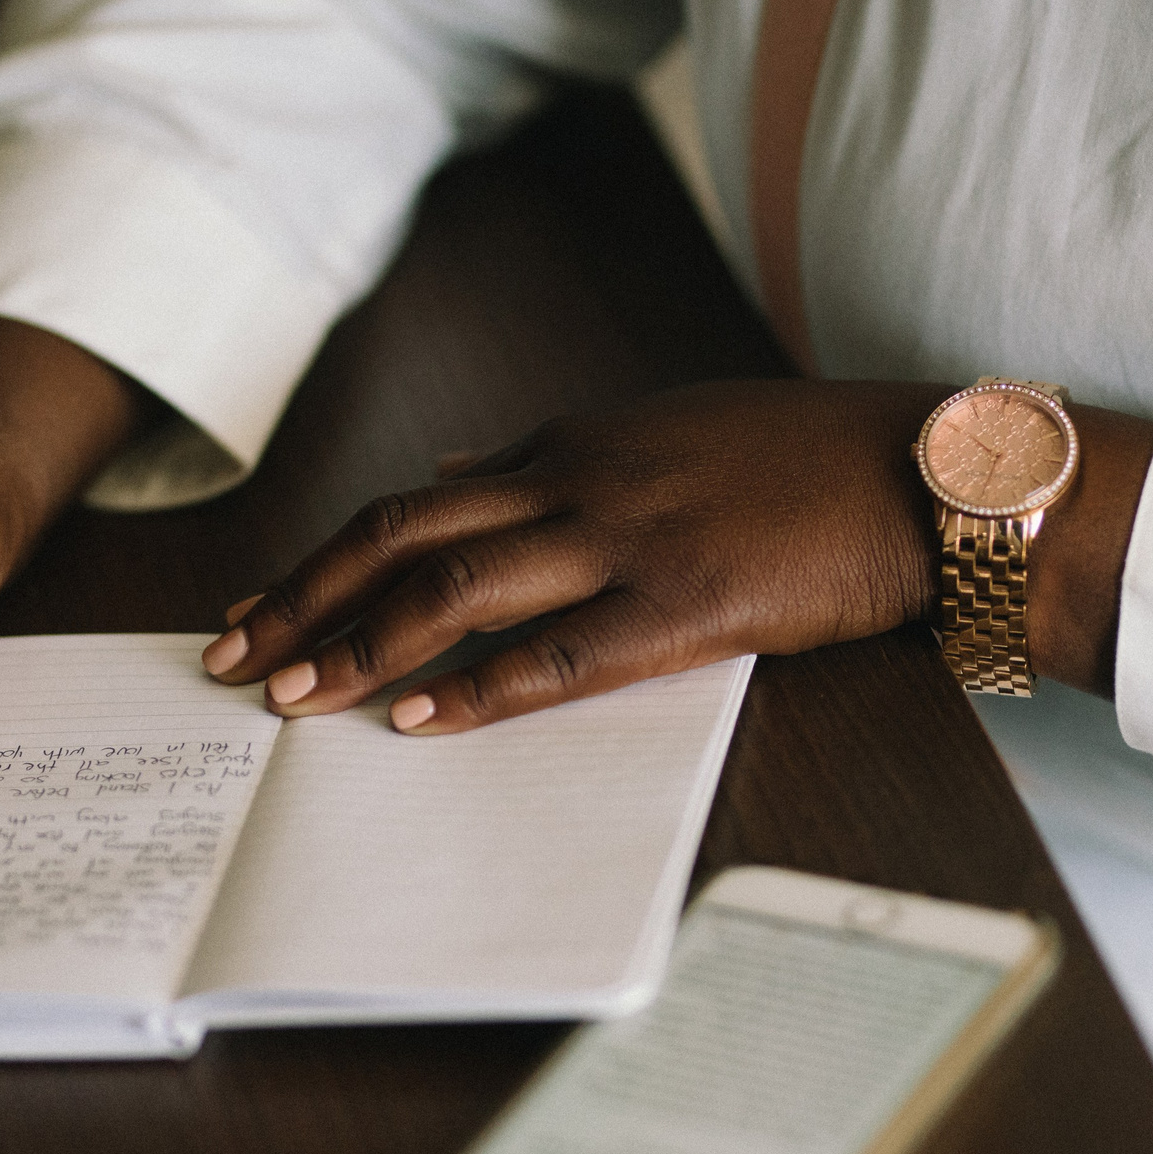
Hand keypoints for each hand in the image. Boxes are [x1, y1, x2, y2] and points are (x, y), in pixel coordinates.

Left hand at [200, 378, 1152, 731]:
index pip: (422, 498)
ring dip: (358, 642)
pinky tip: (414, 721)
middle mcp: (579, 478)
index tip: (265, 601)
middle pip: (404, 534)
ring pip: (455, 586)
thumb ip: (568, 461)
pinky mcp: (683, 604)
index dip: (332, 556)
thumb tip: (469, 479)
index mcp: (575, 442)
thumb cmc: (805, 458)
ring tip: (288, 696)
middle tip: (230, 656)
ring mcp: (626, 537)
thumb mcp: (670, 432)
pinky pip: (555, 654)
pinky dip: (473, 688)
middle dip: (305, 596)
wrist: (922, 470)